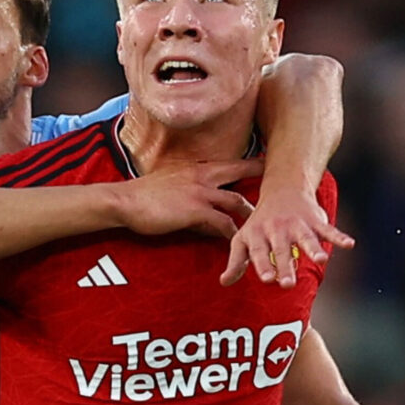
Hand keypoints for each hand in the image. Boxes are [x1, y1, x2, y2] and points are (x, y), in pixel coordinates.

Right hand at [116, 159, 262, 238]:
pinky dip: (233, 234)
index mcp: (195, 168)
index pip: (228, 162)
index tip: (264, 160)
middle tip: (281, 181)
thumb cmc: (141, 195)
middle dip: (261, 175)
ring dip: (251, 214)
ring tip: (263, 225)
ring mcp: (200, 193)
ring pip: (237, 201)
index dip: (248, 161)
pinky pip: (222, 224)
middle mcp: (201, 176)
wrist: (124, 201)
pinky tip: (238, 243)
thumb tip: (202, 210)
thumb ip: (189, 191)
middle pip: (240, 171)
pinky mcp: (195, 211)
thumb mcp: (169, 184)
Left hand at [220, 177, 353, 285]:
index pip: (259, 252)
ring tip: (322, 261)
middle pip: (281, 250)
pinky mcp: (314, 220)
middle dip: (285, 266)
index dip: (262, 265)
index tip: (267, 279)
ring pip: (305, 238)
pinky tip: (349, 244)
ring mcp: (296, 224)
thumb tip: (224, 282)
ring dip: (313, 249)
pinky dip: (338, 236)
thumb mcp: (243, 239)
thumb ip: (236, 262)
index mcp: (257, 235)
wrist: (283, 189)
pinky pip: (328, 229)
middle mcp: (276, 229)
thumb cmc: (260, 221)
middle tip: (288, 283)